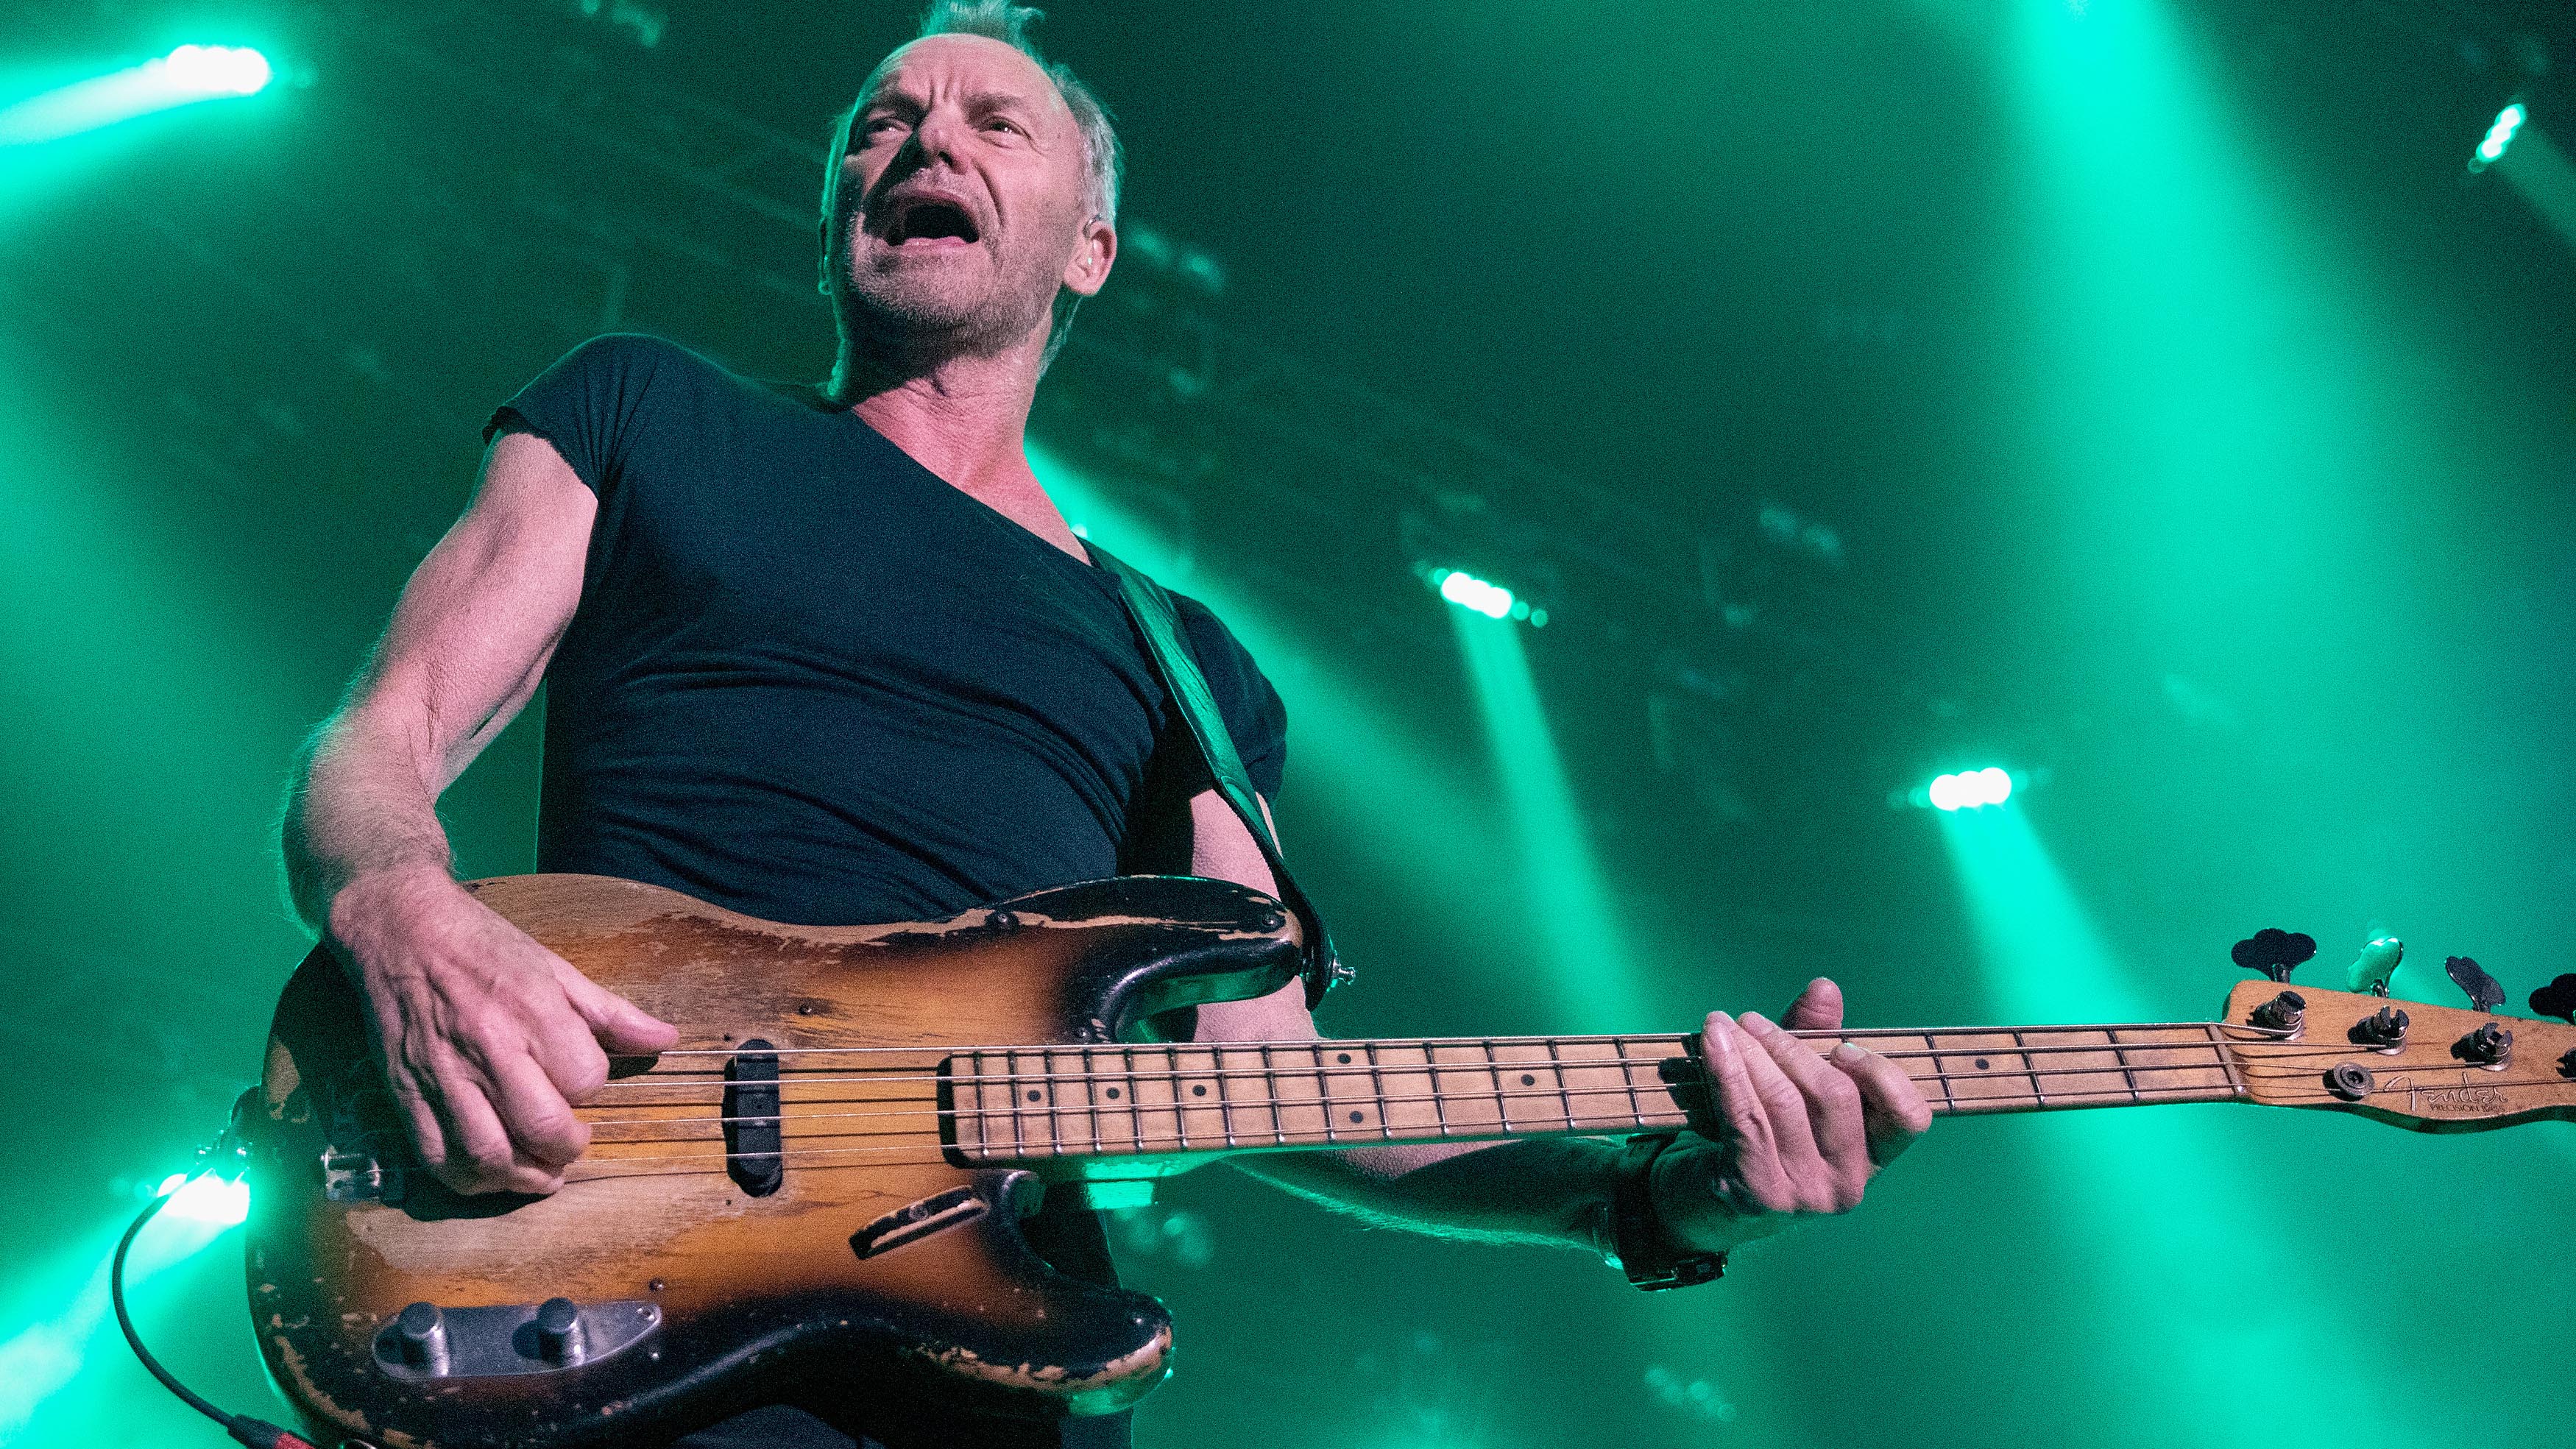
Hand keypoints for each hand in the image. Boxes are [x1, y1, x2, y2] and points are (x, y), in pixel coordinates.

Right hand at [328, 866, 677, 1194]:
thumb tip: (667, 1039)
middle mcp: (488, 1048)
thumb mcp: (556, 968)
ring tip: (540, 1171)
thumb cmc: (485, 947)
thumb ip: (611, 1012)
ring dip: (522, 1178)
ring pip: (487, 1154)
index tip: (583, 1083)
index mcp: (533, 1011)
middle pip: (541, 1126)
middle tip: (570, 1143)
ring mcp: (443, 1075)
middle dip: (566, 1148)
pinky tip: (489, 1171)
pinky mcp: (405, 1093)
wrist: (402, 930)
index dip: (591, 1088)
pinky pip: (436, 1158)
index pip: (584, 1078)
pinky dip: (467, 1179)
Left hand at [1648, 977, 1930, 1253]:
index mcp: (1872, 1158)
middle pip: (1835, 1096)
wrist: (1701, 1203)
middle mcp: (1846, 1184)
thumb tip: (1825, 987)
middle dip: (1791, 1047)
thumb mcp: (1791, 1088)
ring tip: (1724, 1025)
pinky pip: (1743, 1116)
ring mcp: (1803, 1195)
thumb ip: (1813, 1040)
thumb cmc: (1758, 1136)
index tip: (1841, 1046)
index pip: (1909, 1118)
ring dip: (1751, 1052)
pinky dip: (1725, 1071)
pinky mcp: (1757, 1193)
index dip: (1881, 1075)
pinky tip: (1712, 1042)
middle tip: (1752, 1020)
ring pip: (1784, 1102)